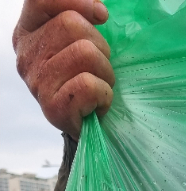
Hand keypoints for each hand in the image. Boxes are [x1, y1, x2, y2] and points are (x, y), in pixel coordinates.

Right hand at [13, 0, 114, 139]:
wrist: (87, 128)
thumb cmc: (86, 80)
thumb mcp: (79, 42)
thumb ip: (78, 17)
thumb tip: (98, 6)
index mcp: (28, 31)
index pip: (42, 0)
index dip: (76, 1)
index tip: (102, 15)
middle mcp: (26, 55)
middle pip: (72, 24)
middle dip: (100, 46)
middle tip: (100, 68)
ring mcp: (37, 82)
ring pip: (85, 52)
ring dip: (105, 72)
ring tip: (99, 86)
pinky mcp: (52, 108)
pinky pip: (89, 85)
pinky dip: (104, 94)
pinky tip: (97, 104)